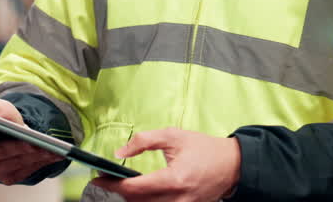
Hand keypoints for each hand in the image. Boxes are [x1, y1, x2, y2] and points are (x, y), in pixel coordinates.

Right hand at [0, 84, 63, 184]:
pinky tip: (53, 154)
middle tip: (33, 142)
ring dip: (33, 155)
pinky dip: (40, 162)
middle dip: (16, 147)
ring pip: (16, 162)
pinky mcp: (10, 177)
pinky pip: (27, 170)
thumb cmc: (1, 118)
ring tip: (48, 147)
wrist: (15, 134)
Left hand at [90, 127, 240, 201]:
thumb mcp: (174, 136)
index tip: (99, 178)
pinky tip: (140, 194)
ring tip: (122, 186)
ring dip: (131, 200)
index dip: (113, 185)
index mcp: (174, 179)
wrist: (233, 165)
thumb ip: (144, 141)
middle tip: (106, 181)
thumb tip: (119, 153)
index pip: (135, 188)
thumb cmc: (205, 149)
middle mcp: (178, 199)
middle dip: (118, 193)